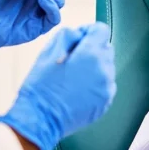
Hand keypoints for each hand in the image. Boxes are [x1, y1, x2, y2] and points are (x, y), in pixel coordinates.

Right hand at [0, 23, 115, 149]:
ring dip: (95, 67)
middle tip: (72, 60)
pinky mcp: (105, 102)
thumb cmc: (41, 86)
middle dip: (92, 49)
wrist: (41, 118)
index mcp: (90, 54)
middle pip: (106, 48)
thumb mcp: (47, 52)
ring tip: (75, 77)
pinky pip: (106, 85)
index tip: (78, 39)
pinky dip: (96, 83)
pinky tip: (79, 89)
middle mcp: (103, 70)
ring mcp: (107, 88)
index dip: (88, 31)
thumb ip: (67, 35)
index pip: (101, 30)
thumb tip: (79, 34)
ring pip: (107, 67)